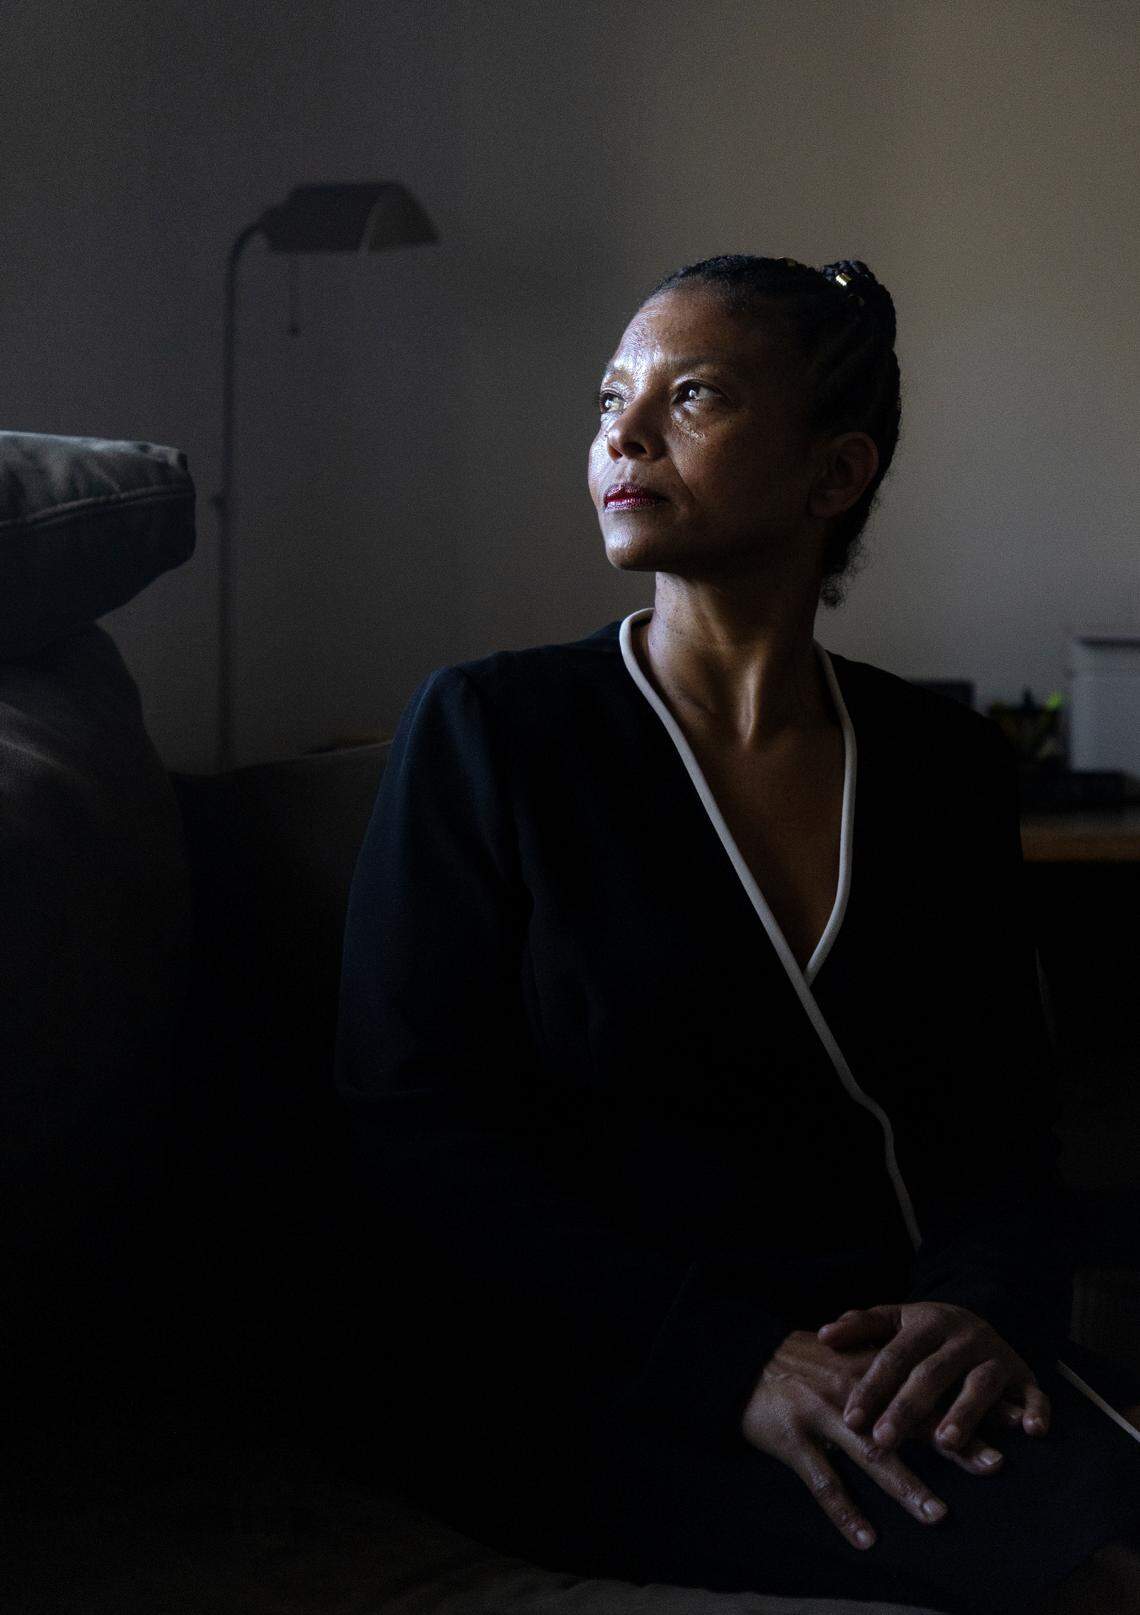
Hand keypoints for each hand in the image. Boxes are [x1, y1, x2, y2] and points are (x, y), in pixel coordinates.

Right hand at [740, 1329, 1005, 1552]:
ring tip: (938, 1514)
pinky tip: (867, 1540)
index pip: (929, 1387)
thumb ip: (888, 1369)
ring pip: (870, 1455)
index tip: (1012, 1419)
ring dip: (906, 1486)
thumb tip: (940, 1382)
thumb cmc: (802, 1360)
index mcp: (868, 1368)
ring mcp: (821, 1415)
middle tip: (995, 1464)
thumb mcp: (846, 1353)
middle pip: (909, 1421)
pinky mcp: (793, 1440)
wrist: (742, 1359)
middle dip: (953, 1444)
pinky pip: (823, 1483)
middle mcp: (852, 1391)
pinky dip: (846, 1513)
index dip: (969, 1403)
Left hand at [817, 1301, 1050, 1455]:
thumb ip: (860, 1327)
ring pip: (980, 1385)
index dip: (872, 1386)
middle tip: (884, 1440)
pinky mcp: (1024, 1374)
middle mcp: (961, 1337)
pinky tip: (1032, 1431)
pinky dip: (1036, 1410)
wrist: (979, 1318)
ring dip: (965, 1413)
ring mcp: (994, 1355)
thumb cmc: (924, 1330)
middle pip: (931, 1374)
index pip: (894, 1355)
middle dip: (907, 1408)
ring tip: (944, 1442)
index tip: (851, 1418)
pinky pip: (1035, 1392)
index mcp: (925, 1322)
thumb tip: (823, 1335)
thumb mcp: (894, 1320)